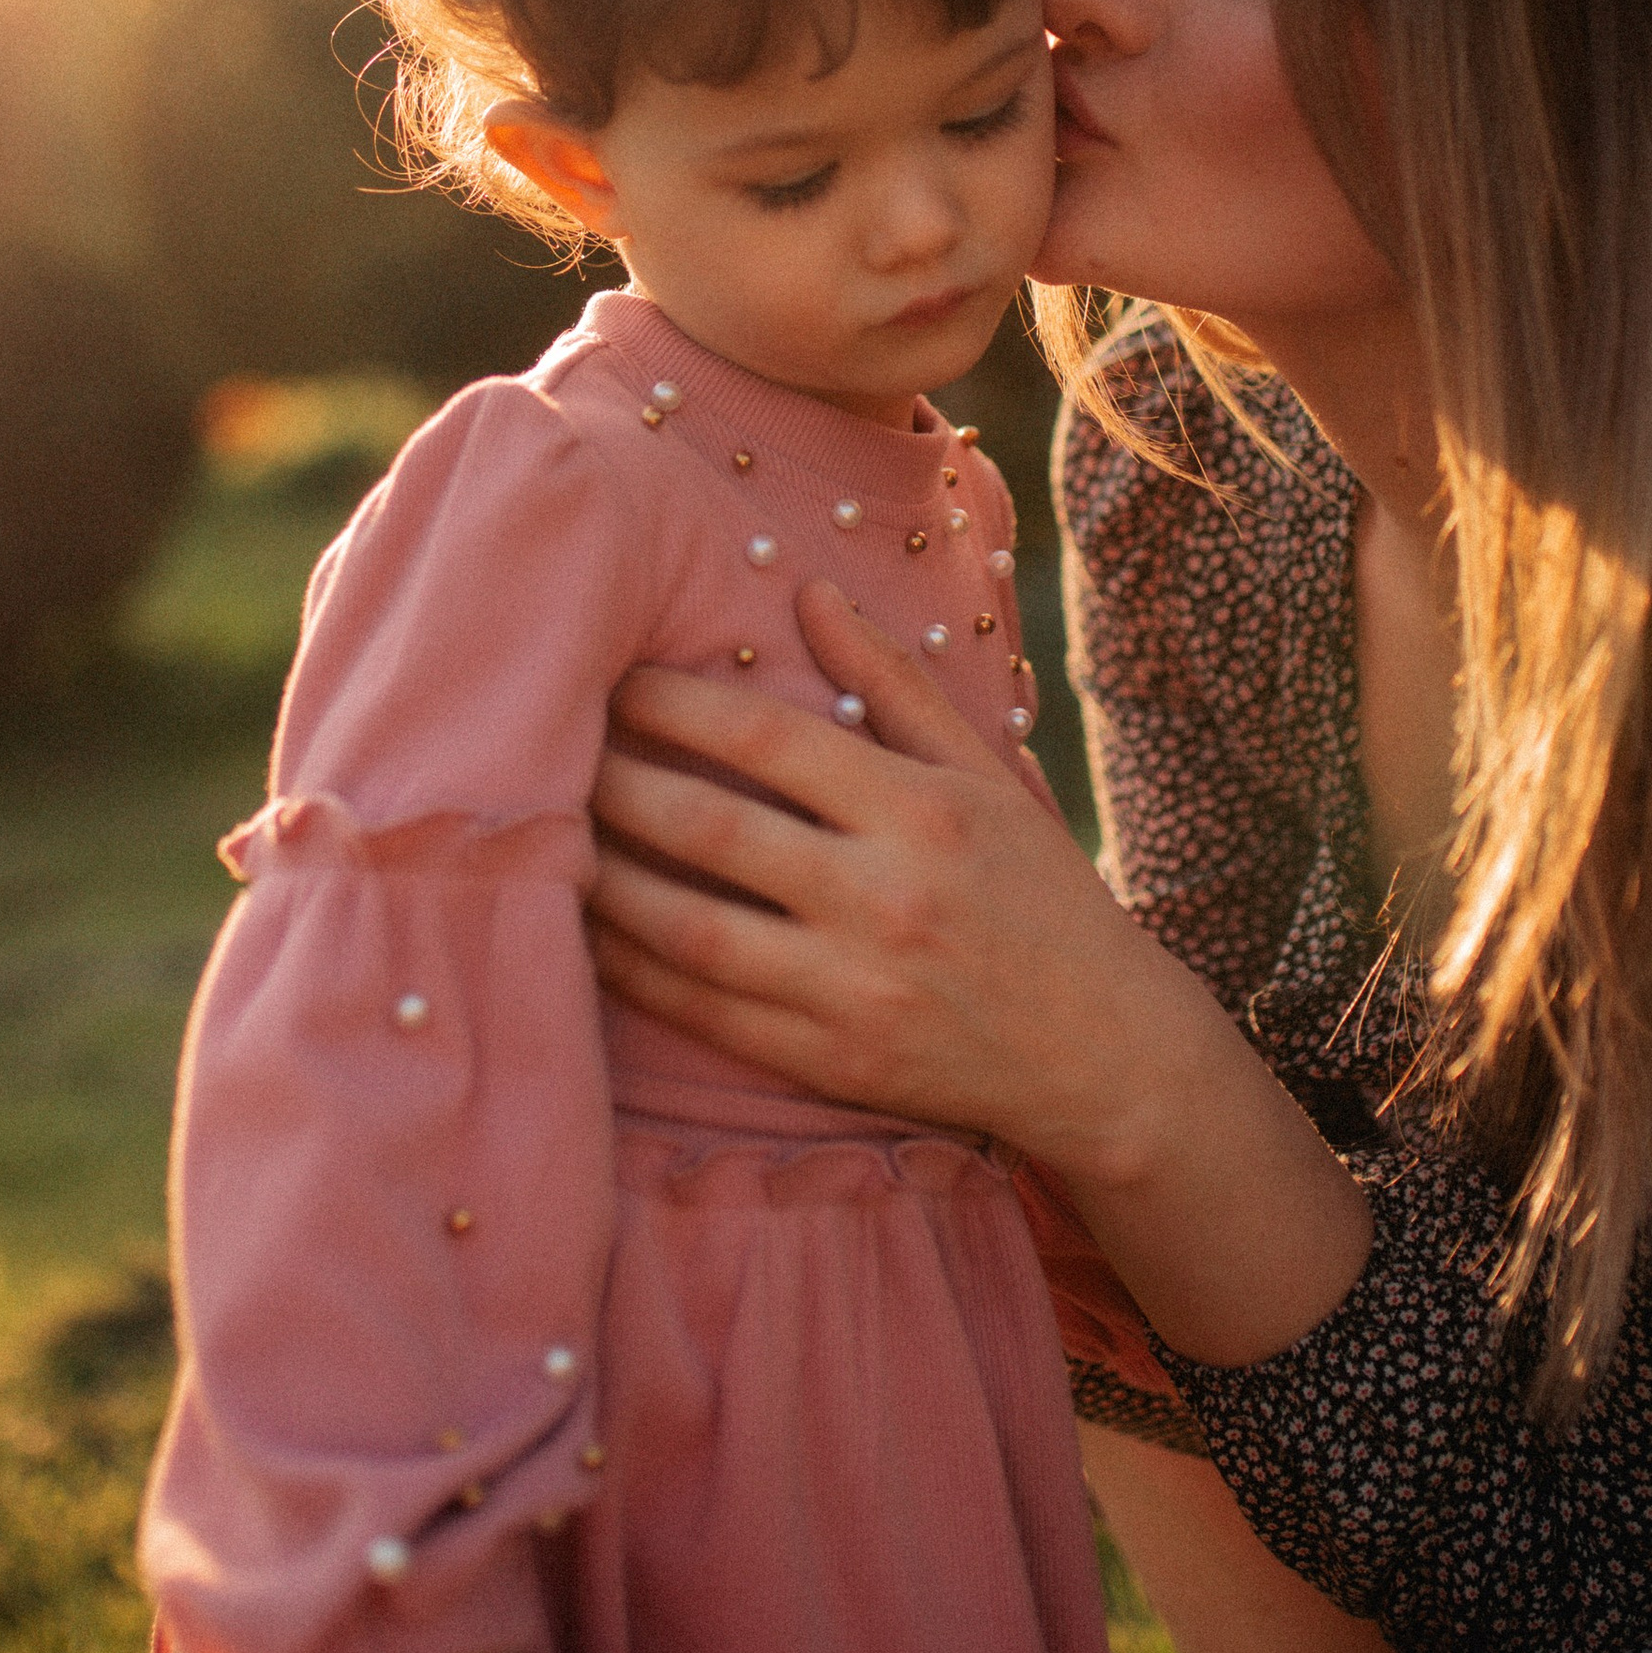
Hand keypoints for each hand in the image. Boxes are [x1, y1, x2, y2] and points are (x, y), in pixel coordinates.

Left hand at [589, 581, 1370, 1364]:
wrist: (1105, 1055)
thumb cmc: (1042, 895)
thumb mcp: (986, 776)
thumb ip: (896, 683)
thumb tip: (811, 589)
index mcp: (922, 815)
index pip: (770, 742)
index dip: (678, 704)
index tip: (617, 676)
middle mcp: (882, 900)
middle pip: (711, 830)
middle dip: (616, 782)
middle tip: (553, 742)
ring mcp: (849, 990)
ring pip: (687, 929)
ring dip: (604, 877)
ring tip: (546, 831)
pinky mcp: (825, 1062)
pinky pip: (699, 1011)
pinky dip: (629, 968)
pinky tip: (584, 927)